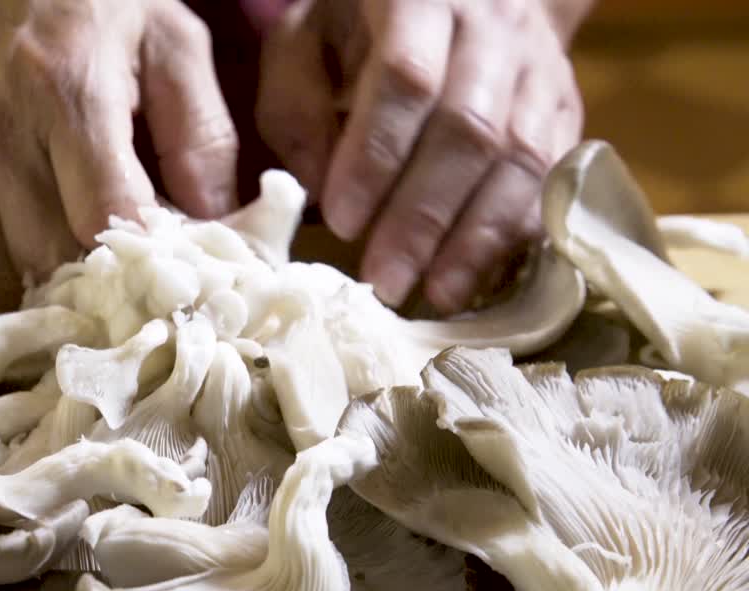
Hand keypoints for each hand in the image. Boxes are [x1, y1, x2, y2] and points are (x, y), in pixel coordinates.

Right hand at [0, 0, 238, 310]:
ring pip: (11, 277)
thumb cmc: (79, 0)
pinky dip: (15, 274)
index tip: (180, 273)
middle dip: (106, 285)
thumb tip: (221, 226)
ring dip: (58, 287)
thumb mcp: (164, 36)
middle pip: (58, 260)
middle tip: (142, 285)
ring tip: (94, 273)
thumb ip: (202, 132)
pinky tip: (47, 252)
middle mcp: (0, 137)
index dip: (150, 258)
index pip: (109, 215)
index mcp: (68, 92)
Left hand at [255, 0, 584, 312]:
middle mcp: (491, 26)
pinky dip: (516, 233)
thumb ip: (296, 106)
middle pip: (470, 129)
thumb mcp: (304, 39)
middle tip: (385, 280)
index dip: (377, 158)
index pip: (407, 80)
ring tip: (435, 293)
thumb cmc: (363, 23)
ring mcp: (538, 67)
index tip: (342, 223)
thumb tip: (317, 188)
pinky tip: (479, 276)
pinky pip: (553, 176)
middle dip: (423, 216)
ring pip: (522, 158)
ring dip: (476, 236)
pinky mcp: (565, 106)